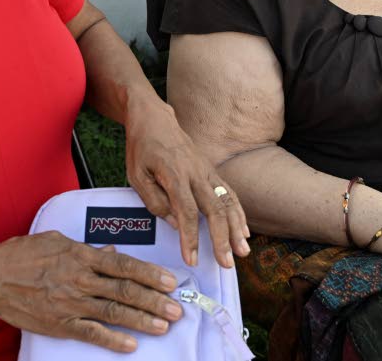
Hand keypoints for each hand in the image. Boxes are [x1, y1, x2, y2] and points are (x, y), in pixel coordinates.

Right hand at [0, 231, 183, 352]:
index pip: (124, 265)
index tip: (170, 281)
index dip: (150, 273)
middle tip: (177, 308)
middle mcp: (80, 279)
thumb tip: (112, 253)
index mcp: (81, 256)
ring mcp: (70, 303)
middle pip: (125, 290)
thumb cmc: (21, 254)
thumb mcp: (56, 241)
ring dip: (142, 320)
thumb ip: (87, 249)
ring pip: (114, 311)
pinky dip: (112, 339)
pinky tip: (131, 344)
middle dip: (154, 300)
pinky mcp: (60, 323)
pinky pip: (91, 333)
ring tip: (164, 325)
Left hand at [123, 93, 249, 267]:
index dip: (191, 238)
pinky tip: (244, 231)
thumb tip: (177, 224)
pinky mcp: (211, 170)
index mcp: (175, 174)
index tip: (193, 259)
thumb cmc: (142, 148)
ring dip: (236, 228)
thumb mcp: (137, 175)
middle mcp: (196, 172)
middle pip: (214, 209)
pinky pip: (229, 193)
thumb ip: (155, 201)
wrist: (154, 118)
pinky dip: (239, 213)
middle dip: (222, 239)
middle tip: (227, 263)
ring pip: (227, 201)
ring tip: (243, 251)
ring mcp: (207, 170)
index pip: (187, 212)